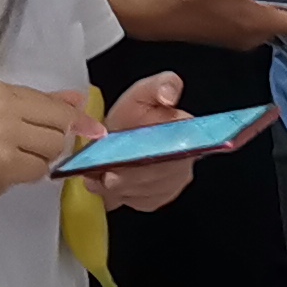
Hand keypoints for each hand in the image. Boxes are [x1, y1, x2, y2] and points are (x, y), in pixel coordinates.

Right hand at [0, 83, 99, 215]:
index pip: (53, 101)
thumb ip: (38, 106)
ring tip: (17, 161)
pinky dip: (31, 176)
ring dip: (43, 159)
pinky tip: (10, 174)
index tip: (89, 130)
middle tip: (30, 151)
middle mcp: (2, 107)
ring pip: (55, 146)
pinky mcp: (5, 163)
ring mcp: (4, 134)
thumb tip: (80, 99)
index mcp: (0, 90)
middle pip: (61, 123)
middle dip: (56, 141)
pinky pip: (41, 169)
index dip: (73, 119)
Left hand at [93, 73, 195, 211]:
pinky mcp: (157, 197)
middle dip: (131, 178)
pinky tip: (106, 185)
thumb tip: (169, 94)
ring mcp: (172, 182)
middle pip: (160, 177)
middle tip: (107, 175)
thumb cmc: (134, 114)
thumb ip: (162, 85)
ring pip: (146, 192)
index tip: (132, 163)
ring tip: (98, 178)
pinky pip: (139, 201)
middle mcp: (185, 161)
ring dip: (121, 188)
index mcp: (187, 134)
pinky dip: (120, 196)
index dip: (156, 163)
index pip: (179, 154)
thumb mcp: (145, 92)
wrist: (120, 135)